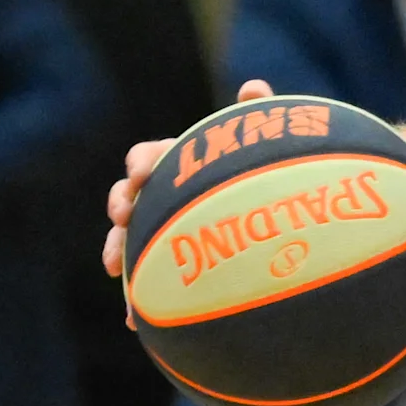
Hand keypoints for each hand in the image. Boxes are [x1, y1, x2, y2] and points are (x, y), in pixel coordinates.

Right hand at [106, 76, 269, 287]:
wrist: (289, 226)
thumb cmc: (276, 178)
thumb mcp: (270, 147)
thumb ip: (260, 118)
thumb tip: (253, 86)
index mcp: (184, 166)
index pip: (152, 157)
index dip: (142, 163)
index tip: (143, 173)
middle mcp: (169, 197)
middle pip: (132, 198)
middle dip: (120, 205)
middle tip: (122, 216)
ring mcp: (170, 234)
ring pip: (131, 240)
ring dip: (118, 250)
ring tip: (116, 267)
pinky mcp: (176, 269)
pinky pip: (151, 282)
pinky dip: (140, 299)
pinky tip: (135, 320)